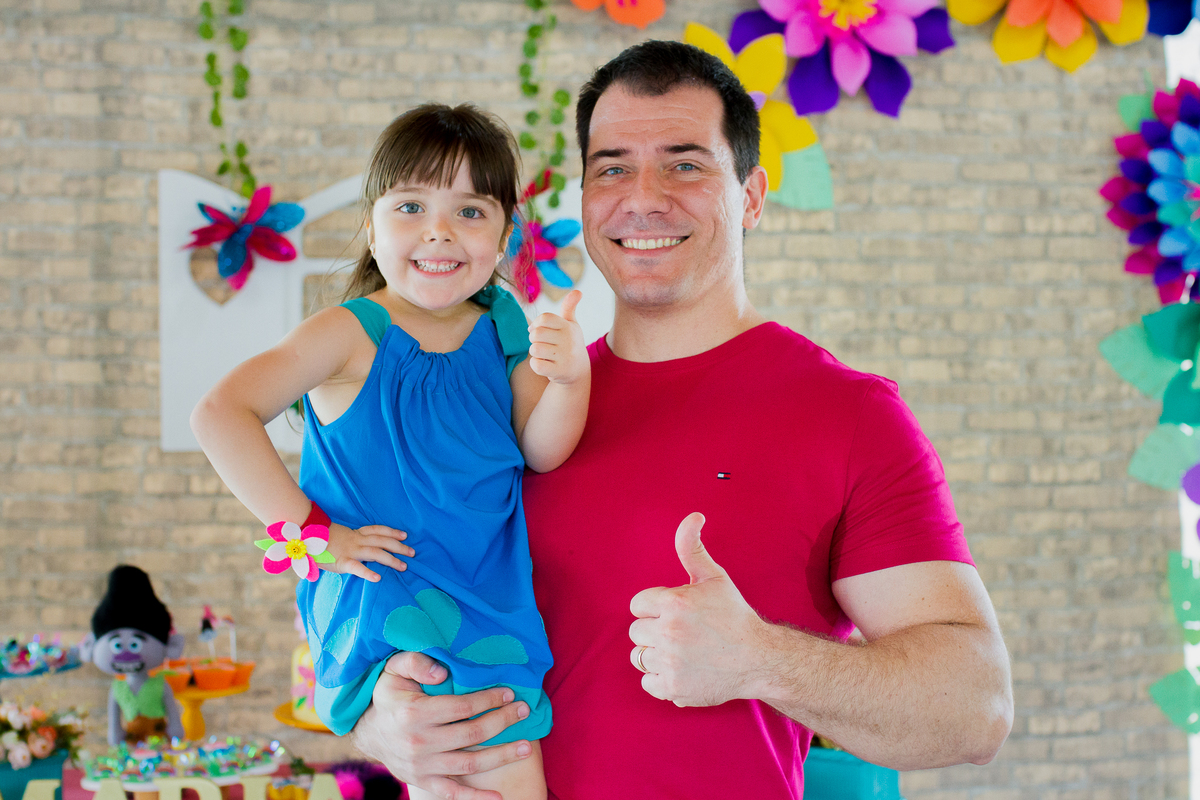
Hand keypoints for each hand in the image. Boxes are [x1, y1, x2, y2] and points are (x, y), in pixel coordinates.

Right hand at [324, 522, 413, 582]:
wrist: (304, 537)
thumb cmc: (319, 539)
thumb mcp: (339, 536)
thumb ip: (350, 541)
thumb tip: (361, 545)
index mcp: (356, 534)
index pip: (378, 530)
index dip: (392, 532)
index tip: (405, 535)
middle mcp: (356, 540)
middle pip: (382, 541)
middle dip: (399, 547)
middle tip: (412, 553)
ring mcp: (351, 551)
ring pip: (376, 553)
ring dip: (391, 560)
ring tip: (404, 566)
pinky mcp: (342, 562)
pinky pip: (357, 567)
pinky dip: (368, 573)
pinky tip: (378, 578)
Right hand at [351, 652, 532, 799]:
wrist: (368, 732)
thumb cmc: (389, 696)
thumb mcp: (394, 669)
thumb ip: (416, 662)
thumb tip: (442, 672)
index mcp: (413, 713)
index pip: (462, 707)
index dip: (489, 699)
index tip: (509, 693)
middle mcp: (419, 742)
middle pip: (472, 734)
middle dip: (503, 722)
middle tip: (524, 711)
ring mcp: (421, 766)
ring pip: (469, 764)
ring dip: (501, 756)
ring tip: (526, 746)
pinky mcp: (423, 782)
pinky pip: (453, 794)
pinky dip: (476, 798)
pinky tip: (499, 796)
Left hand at [527, 290, 587, 384]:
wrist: (579, 371)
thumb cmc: (570, 343)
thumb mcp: (571, 325)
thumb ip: (569, 307)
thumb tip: (578, 291)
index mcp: (569, 327)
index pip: (544, 318)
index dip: (535, 324)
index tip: (535, 329)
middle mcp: (569, 340)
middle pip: (536, 334)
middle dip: (533, 339)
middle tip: (540, 343)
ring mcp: (565, 356)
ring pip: (534, 349)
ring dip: (535, 353)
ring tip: (544, 354)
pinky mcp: (560, 371)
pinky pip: (536, 365)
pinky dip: (536, 365)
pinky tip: (544, 364)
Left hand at [629, 512, 767, 706]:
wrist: (759, 658)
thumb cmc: (734, 616)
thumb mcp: (715, 577)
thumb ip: (692, 547)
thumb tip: (693, 516)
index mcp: (675, 602)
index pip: (637, 605)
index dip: (655, 608)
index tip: (675, 613)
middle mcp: (669, 632)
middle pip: (636, 631)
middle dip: (654, 630)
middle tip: (682, 633)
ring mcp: (670, 662)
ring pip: (639, 656)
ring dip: (655, 654)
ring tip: (681, 652)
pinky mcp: (673, 688)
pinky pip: (648, 682)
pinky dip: (661, 679)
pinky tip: (682, 670)